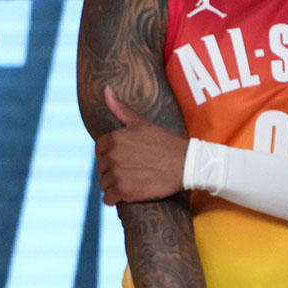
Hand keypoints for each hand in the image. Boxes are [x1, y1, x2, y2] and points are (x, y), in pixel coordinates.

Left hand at [96, 87, 188, 203]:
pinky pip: (108, 198)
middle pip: (101, 168)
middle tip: (131, 170)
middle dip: (112, 170)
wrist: (188, 164)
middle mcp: (112, 156)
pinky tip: (126, 194)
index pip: (99, 150)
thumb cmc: (166, 142)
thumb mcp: (142, 123)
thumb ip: (120, 109)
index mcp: (114, 139)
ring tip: (131, 181)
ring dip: (113, 185)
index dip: (110, 155)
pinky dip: (114, 198)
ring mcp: (117, 174)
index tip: (125, 157)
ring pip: (103, 183)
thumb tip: (105, 90)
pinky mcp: (124, 191)